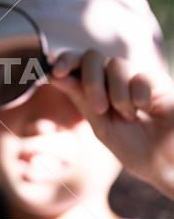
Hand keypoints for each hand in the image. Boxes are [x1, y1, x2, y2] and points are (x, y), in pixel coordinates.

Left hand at [50, 49, 173, 198]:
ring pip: (116, 64)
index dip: (65, 60)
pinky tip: (147, 109)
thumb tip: (54, 75)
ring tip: (128, 116)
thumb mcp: (99, 123)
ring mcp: (134, 76)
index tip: (56, 72)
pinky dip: (139, 96)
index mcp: (93, 86)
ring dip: (117, 95)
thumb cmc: (130, 145)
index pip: (76, 62)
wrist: (163, 162)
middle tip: (99, 108)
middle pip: (92, 56)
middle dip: (91, 81)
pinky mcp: (156, 79)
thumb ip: (80, 98)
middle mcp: (111, 77)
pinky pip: (140, 76)